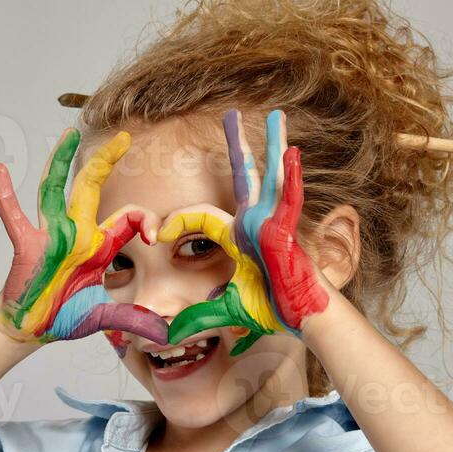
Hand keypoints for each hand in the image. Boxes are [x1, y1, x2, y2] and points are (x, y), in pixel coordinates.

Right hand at [0, 128, 168, 347]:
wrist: (32, 329)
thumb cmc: (64, 316)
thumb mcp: (104, 317)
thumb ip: (132, 320)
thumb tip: (165, 335)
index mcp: (98, 247)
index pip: (127, 218)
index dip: (144, 220)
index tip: (155, 235)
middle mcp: (76, 234)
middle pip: (91, 188)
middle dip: (106, 162)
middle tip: (125, 137)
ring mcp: (49, 236)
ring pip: (54, 191)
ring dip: (59, 163)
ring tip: (67, 135)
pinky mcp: (26, 245)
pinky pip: (14, 216)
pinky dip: (4, 195)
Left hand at [162, 109, 330, 354]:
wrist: (298, 317)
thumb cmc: (270, 309)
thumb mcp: (223, 310)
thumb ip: (195, 318)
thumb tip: (167, 337)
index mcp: (238, 235)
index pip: (200, 217)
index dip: (176, 223)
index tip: (154, 235)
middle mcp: (255, 222)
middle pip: (243, 176)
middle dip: (238, 145)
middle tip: (232, 114)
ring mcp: (274, 223)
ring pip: (271, 177)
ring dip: (273, 147)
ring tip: (279, 116)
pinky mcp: (288, 230)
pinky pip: (289, 199)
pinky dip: (292, 177)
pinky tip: (293, 153)